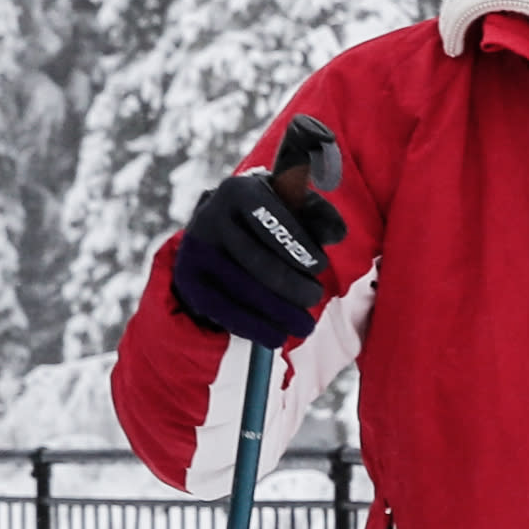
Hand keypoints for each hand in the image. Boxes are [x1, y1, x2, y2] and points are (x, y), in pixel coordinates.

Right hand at [170, 152, 343, 349]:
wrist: (218, 232)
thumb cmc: (268, 218)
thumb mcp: (292, 209)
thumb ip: (318, 217)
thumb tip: (338, 234)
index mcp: (239, 190)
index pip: (270, 217)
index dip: (297, 243)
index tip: (320, 266)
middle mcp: (211, 216)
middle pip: (256, 259)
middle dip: (292, 284)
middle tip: (315, 297)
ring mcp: (196, 250)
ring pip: (241, 289)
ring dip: (278, 312)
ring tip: (304, 326)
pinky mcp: (190, 279)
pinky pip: (222, 310)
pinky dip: (252, 327)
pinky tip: (276, 337)